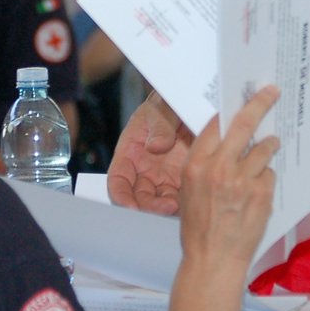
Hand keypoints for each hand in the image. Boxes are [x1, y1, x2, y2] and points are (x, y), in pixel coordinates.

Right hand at [107, 92, 191, 214]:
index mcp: (130, 152)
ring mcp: (163, 176)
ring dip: (166, 208)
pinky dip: (184, 202)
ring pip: (159, 200)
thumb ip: (160, 126)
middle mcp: (143, 169)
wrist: (191, 102)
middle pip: (139, 196)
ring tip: (178, 205)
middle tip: (164, 207)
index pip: (118, 179)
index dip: (120, 195)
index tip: (129, 206)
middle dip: (148, 207)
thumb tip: (155, 147)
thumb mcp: (161, 108)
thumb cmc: (167, 102)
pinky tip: (191, 200)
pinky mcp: (182, 179)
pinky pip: (180, 196)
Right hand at [178, 86, 279, 265]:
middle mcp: (219, 168)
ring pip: (264, 148)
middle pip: (244, 124)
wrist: (213, 260)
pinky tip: (258, 190)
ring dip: (268, 145)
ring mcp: (243, 181)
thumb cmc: (197, 227)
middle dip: (260, 104)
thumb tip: (223, 139)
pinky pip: (269, 174)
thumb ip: (203, 163)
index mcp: (196, 165)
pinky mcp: (262, 194)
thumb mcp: (188, 189)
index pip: (215, 125)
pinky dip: (266, 178)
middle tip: (272, 92)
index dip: (229, 111)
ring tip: (270, 145)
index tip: (241, 101)